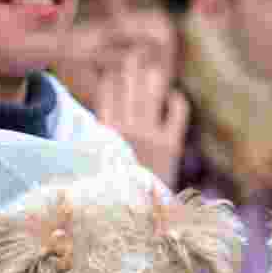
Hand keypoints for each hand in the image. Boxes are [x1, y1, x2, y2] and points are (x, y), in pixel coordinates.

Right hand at [95, 51, 188, 188]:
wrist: (138, 217)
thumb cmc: (113, 194)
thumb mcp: (96, 167)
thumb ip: (96, 143)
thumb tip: (95, 124)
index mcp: (105, 135)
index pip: (107, 96)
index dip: (112, 81)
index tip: (114, 70)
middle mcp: (126, 130)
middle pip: (129, 90)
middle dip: (131, 70)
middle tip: (134, 55)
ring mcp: (150, 135)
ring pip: (151, 96)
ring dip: (151, 79)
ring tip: (152, 68)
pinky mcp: (170, 144)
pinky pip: (176, 113)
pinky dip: (176, 101)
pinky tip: (173, 96)